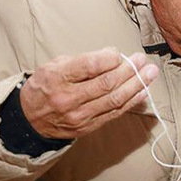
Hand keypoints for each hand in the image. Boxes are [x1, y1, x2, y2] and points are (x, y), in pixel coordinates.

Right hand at [19, 48, 158, 138]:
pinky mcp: (89, 126)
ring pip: (115, 99)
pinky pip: (115, 113)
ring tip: (150, 73)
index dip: (109, 58)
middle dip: (129, 70)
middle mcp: (68, 98)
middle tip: (142, 59)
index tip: (118, 53)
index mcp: (57, 78)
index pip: (88, 66)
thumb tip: (113, 55)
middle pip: (106, 83)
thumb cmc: (45, 86)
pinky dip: (132, 101)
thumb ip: (82, 60)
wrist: (30, 120)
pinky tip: (143, 90)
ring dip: (137, 84)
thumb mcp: (54, 66)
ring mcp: (80, 115)